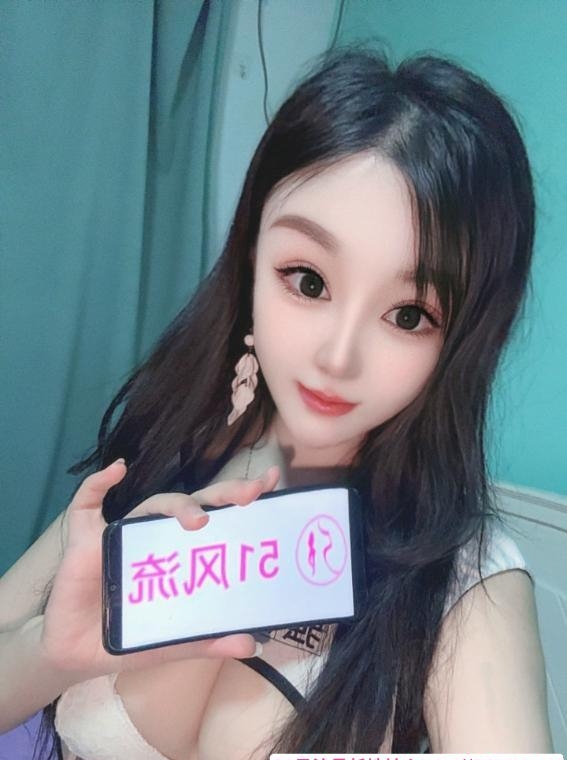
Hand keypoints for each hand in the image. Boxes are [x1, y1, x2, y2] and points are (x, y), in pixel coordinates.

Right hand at [40, 459, 279, 678]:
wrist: (77, 652)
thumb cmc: (129, 635)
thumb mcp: (174, 640)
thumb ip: (209, 639)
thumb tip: (252, 645)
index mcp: (182, 549)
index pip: (219, 515)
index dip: (242, 497)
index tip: (273, 481)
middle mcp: (158, 533)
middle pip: (197, 501)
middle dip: (225, 492)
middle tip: (251, 493)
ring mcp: (123, 530)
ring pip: (154, 503)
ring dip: (178, 505)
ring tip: (198, 520)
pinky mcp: (87, 535)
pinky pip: (88, 500)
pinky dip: (99, 482)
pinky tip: (115, 470)